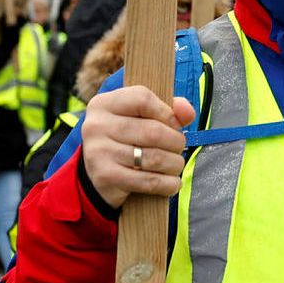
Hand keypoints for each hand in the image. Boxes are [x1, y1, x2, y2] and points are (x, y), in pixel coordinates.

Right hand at [80, 86, 195, 208]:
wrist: (95, 176)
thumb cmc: (125, 140)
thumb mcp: (140, 118)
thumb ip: (167, 110)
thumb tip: (188, 112)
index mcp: (104, 104)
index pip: (142, 98)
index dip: (166, 112)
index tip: (174, 124)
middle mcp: (97, 126)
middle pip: (153, 131)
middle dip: (175, 142)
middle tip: (177, 148)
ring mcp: (99, 152)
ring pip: (155, 158)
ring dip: (174, 164)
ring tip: (174, 165)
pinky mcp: (106, 178)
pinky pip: (149, 181)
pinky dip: (168, 184)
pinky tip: (171, 182)